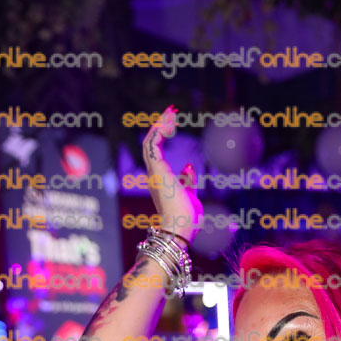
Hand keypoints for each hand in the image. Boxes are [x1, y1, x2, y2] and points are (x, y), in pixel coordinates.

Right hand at [142, 105, 202, 245]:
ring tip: (171, 112)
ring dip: (159, 125)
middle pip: (151, 144)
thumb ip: (188, 181)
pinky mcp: (156, 170)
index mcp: (160, 181)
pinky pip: (152, 144)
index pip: (157, 154)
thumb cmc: (187, 218)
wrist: (180, 228)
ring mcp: (153, 172)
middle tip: (171, 112)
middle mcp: (153, 175)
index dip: (162, 137)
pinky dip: (159, 131)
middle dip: (159, 126)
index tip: (172, 124)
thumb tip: (188, 165)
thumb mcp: (190, 195)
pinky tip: (169, 122)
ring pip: (150, 142)